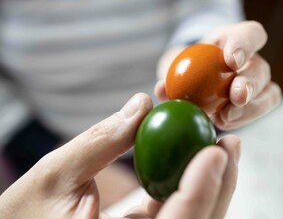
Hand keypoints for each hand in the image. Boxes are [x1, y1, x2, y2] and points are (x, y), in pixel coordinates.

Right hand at [0, 93, 239, 218]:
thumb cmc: (23, 214)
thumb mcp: (55, 175)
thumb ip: (101, 141)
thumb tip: (142, 104)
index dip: (200, 190)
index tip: (216, 150)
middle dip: (219, 185)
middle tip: (229, 144)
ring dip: (212, 185)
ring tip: (221, 147)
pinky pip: (177, 213)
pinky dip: (192, 186)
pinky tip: (197, 157)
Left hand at [155, 21, 281, 129]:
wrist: (196, 82)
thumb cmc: (187, 68)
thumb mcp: (176, 65)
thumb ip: (169, 75)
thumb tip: (161, 89)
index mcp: (233, 39)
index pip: (249, 34)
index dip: (244, 44)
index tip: (231, 61)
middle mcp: (252, 60)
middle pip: (261, 67)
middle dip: (250, 82)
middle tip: (235, 97)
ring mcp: (258, 83)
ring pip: (268, 93)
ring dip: (249, 107)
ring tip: (224, 118)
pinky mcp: (259, 102)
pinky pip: (259, 111)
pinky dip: (242, 119)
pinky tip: (223, 123)